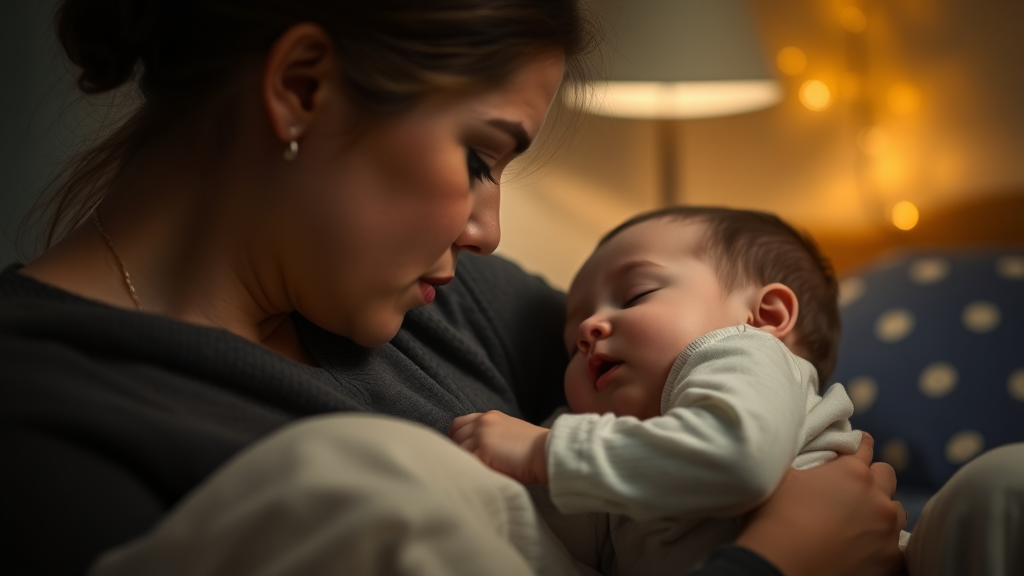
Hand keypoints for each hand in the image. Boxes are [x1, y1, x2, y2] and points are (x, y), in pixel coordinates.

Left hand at [448, 411, 549, 483]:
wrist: (547, 452)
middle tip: (462, 467)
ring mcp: (481, 435)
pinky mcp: (482, 451)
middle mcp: (483, 422)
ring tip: (469, 475)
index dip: (456, 439)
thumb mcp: (511, 433)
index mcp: (489, 417)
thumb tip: (478, 453)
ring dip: (461, 463)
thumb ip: (492, 436)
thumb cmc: (535, 449)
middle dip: (456, 452)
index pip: (459, 424)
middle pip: (455, 437)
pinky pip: (464, 462)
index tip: (459, 452)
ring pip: (457, 450)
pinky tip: (473, 478)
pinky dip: (466, 470)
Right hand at [735, 433, 906, 575]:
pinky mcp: (891, 560)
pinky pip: (896, 545)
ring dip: (881, 511)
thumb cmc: (776, 518)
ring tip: (859, 522)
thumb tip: (815, 459)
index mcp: (852, 472)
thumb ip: (809, 463)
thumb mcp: (786, 476)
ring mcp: (887, 530)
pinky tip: (864, 548)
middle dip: (872, 478)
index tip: (856, 449)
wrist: (781, 565)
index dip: (858, 446)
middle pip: (887, 475)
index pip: (864, 447)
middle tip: (852, 490)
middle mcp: (877, 497)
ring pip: (896, 511)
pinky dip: (883, 544)